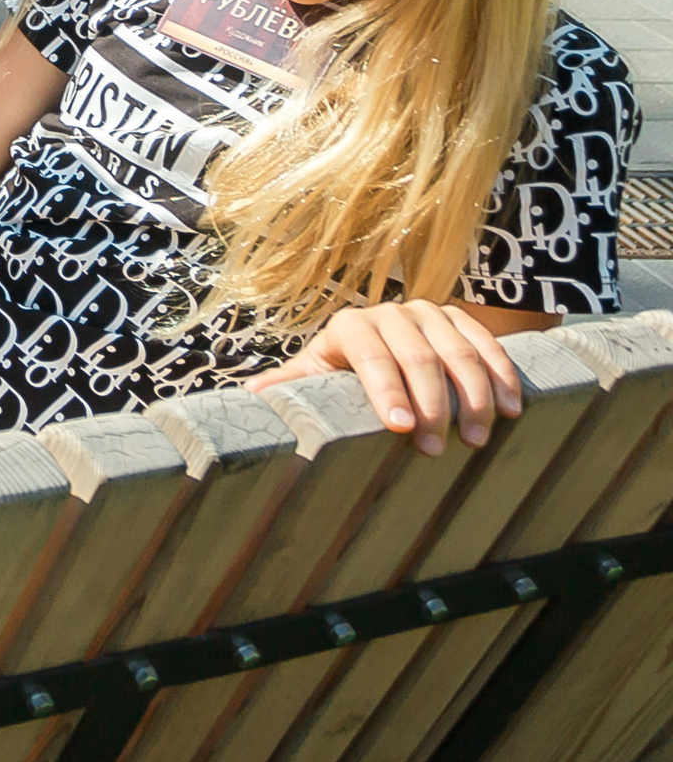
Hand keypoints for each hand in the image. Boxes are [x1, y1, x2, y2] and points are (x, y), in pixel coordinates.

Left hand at [244, 301, 522, 455]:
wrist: (376, 345)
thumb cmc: (339, 373)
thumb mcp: (313, 378)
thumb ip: (288, 387)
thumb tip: (249, 397)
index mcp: (349, 327)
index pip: (371, 357)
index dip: (386, 392)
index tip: (402, 429)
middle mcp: (390, 313)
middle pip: (418, 358)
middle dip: (432, 406)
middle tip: (440, 448)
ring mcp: (429, 313)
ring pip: (458, 352)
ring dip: (473, 397)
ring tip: (478, 439)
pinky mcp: (461, 320)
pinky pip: (487, 344)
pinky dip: (501, 376)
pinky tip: (512, 409)